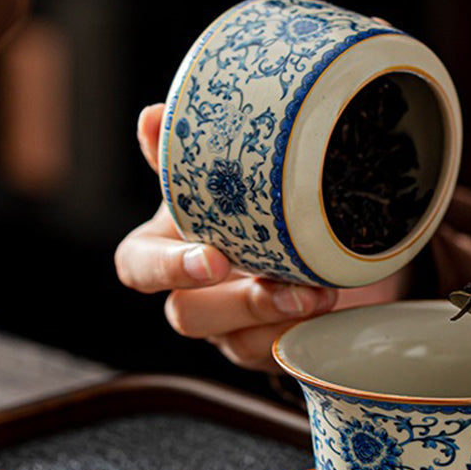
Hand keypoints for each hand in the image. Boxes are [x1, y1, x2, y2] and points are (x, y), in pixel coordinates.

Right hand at [115, 105, 405, 372]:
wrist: (310, 238)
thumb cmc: (251, 203)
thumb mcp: (225, 177)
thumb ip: (186, 154)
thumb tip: (154, 116)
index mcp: (165, 249)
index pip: (138, 267)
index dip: (167, 268)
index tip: (212, 257)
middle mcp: (193, 295)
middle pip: (187, 314)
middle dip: (237, 302)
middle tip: (278, 283)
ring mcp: (228, 330)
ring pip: (235, 341)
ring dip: (278, 318)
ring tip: (320, 295)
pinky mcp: (267, 348)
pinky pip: (277, 353)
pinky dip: (305, 332)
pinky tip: (332, 313)